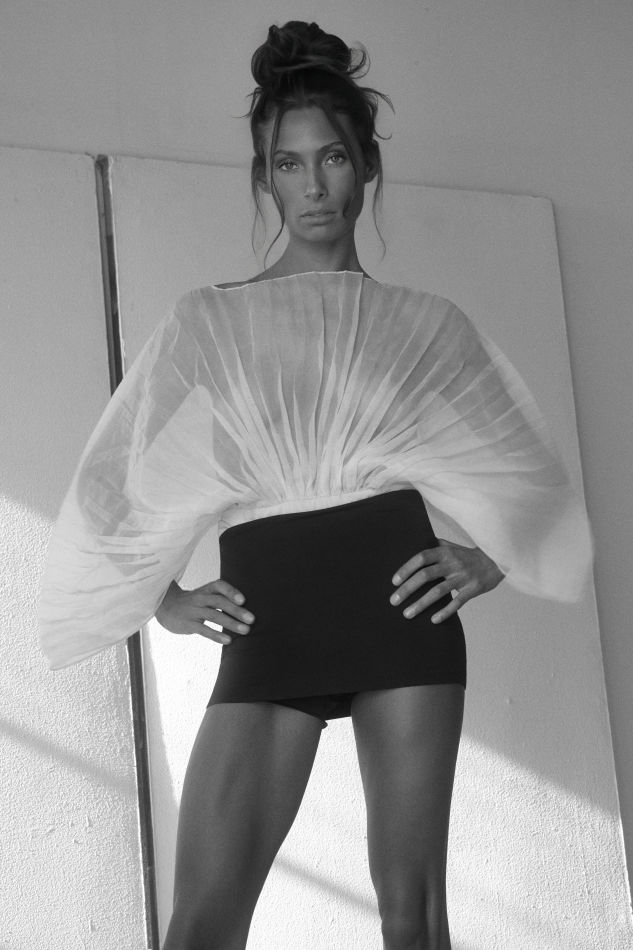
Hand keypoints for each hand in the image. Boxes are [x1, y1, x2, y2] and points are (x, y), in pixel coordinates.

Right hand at [155, 579, 255, 644]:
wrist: (166, 608)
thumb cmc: (194, 603)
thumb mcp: (205, 595)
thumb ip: (222, 599)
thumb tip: (247, 609)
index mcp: (206, 589)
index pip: (219, 586)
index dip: (231, 591)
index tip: (243, 600)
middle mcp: (200, 598)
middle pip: (219, 601)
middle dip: (237, 610)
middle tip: (252, 619)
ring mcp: (194, 611)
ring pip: (214, 615)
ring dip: (231, 623)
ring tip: (245, 630)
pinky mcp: (188, 624)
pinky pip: (203, 630)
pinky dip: (216, 635)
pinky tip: (228, 640)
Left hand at [389, 539, 504, 623]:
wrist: (497, 561)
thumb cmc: (468, 555)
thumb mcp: (452, 546)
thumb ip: (434, 546)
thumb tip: (413, 542)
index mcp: (445, 552)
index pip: (421, 558)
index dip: (406, 568)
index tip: (394, 581)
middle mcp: (452, 563)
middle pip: (426, 576)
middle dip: (407, 589)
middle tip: (393, 601)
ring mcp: (463, 577)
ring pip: (438, 592)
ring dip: (421, 604)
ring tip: (406, 614)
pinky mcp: (473, 589)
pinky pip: (457, 603)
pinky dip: (445, 612)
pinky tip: (433, 621)